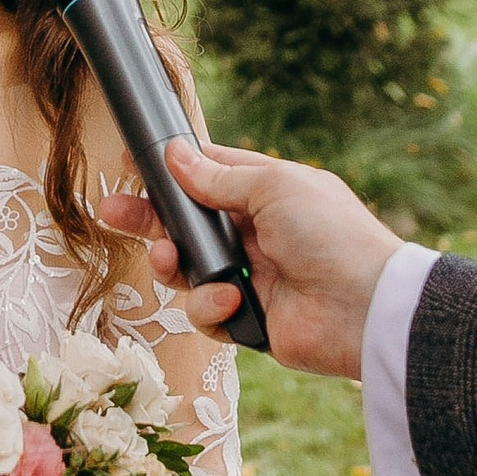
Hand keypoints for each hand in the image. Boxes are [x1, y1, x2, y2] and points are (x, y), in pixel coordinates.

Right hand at [97, 137, 405, 383]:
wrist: (365, 308)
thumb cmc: (330, 234)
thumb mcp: (273, 187)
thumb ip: (218, 178)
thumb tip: (176, 156)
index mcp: (266, 193)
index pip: (207, 174)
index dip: (170, 170)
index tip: (131, 162)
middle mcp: (254, 234)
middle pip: (186, 224)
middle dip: (149, 220)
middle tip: (111, 211)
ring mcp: (250, 277)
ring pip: (186, 270)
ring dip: (174, 265)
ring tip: (173, 261)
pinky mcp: (248, 320)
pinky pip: (206, 312)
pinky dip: (212, 305)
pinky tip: (233, 299)